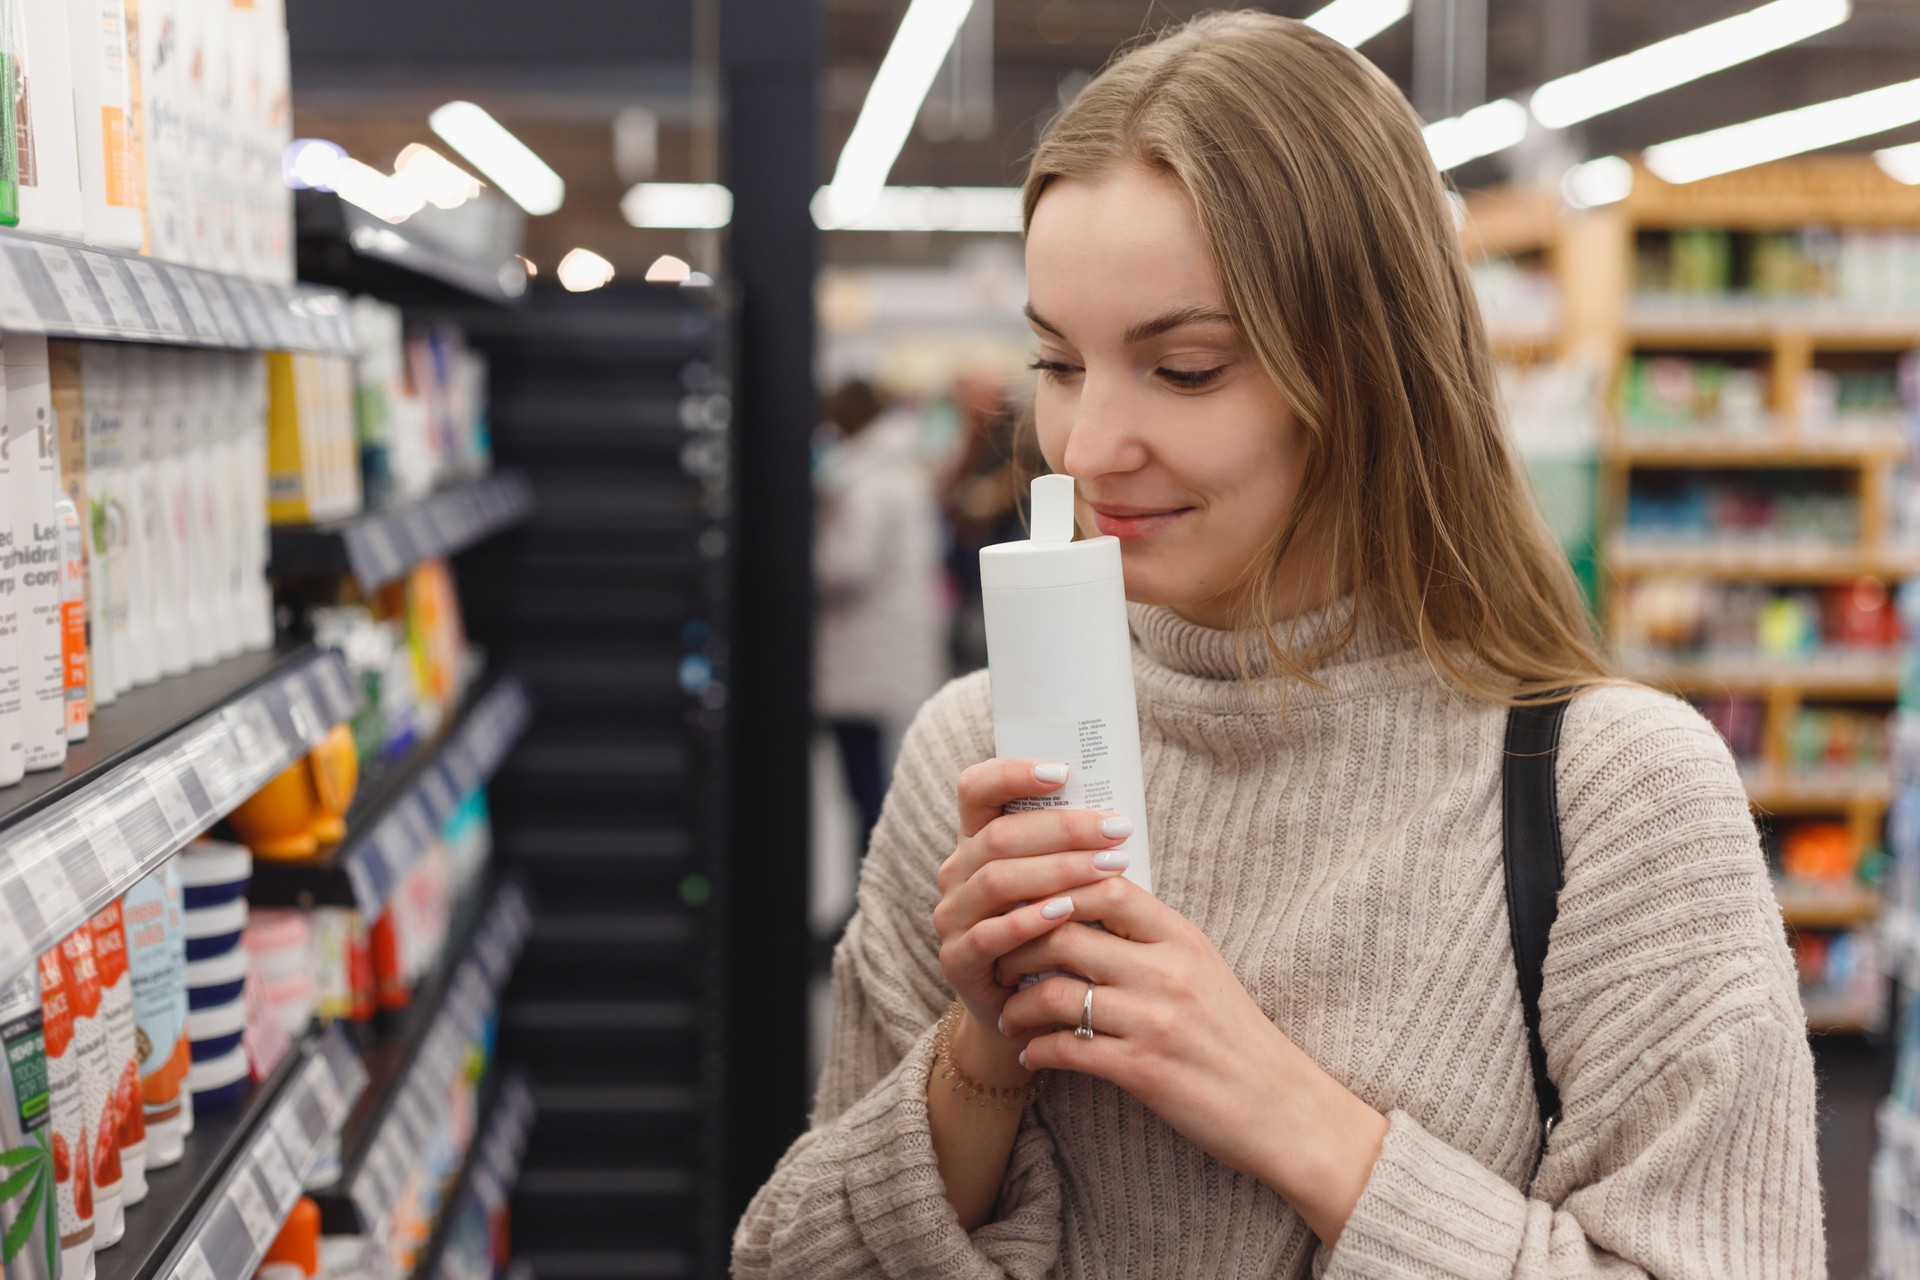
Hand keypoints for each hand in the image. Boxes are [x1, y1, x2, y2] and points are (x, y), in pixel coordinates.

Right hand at [932, 757, 1133, 1079]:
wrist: (1031, 1009)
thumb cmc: (1059, 932)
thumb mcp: (1063, 882)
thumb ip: (1073, 849)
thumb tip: (1121, 810)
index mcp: (977, 840)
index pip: (977, 788)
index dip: (1013, 773)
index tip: (1063, 771)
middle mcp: (957, 873)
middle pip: (999, 836)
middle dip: (1063, 829)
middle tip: (1116, 830)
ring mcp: (953, 917)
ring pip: (996, 879)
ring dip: (1056, 871)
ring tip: (1108, 867)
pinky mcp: (958, 962)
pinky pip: (988, 934)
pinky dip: (1028, 921)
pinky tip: (1065, 913)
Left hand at [996, 877, 1388, 1244]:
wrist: (1282, 1107)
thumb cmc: (1233, 1034)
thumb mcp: (1201, 966)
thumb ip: (1149, 934)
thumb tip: (1087, 899)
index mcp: (1180, 937)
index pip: (1103, 886)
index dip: (1051, 888)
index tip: (1023, 906)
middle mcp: (1167, 972)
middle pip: (1063, 934)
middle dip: (1016, 947)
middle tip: (998, 962)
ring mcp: (1155, 1021)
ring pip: (1053, 993)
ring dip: (1015, 1005)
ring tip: (1008, 1015)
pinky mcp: (1144, 1071)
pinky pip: (1065, 1050)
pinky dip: (1035, 1051)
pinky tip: (1030, 1055)